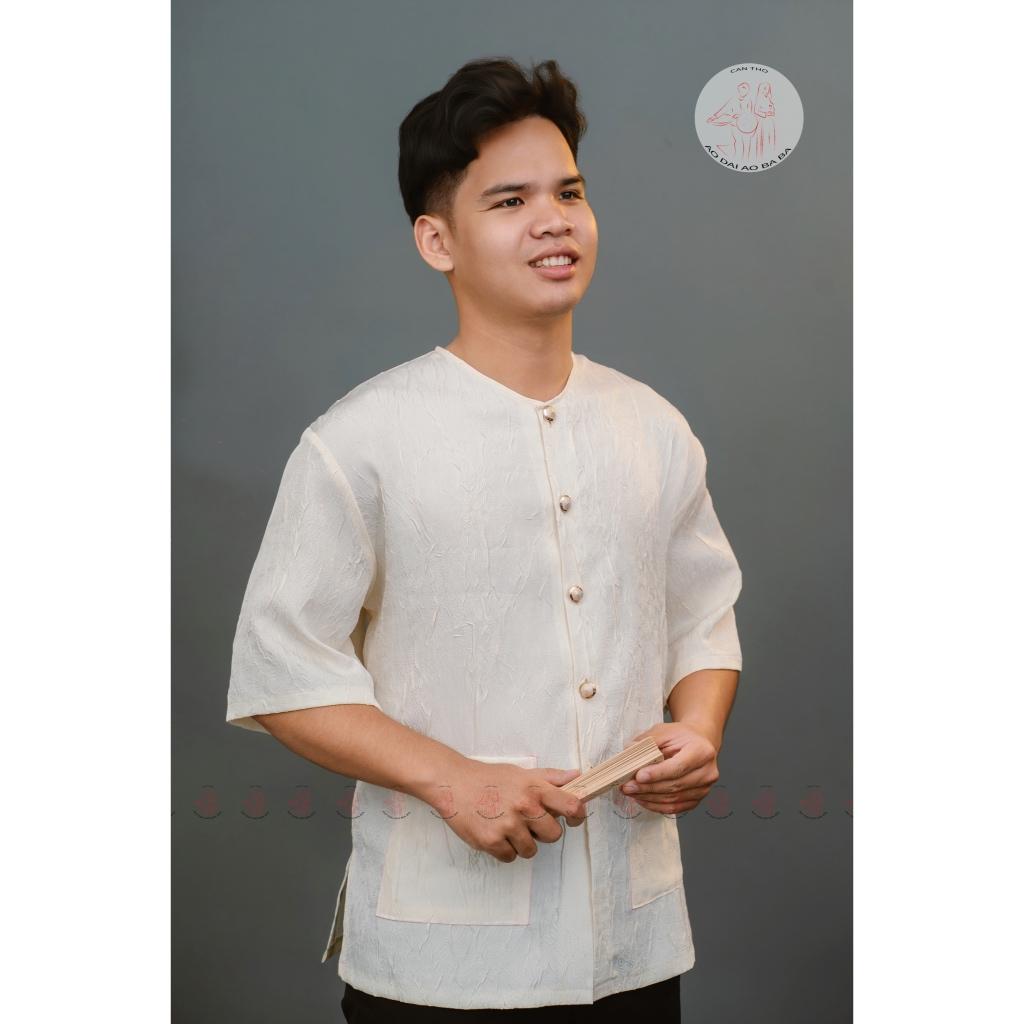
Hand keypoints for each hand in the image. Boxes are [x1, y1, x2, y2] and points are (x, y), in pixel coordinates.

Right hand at [431, 761, 586, 862]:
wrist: (453, 783)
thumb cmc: (488, 778)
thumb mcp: (521, 772)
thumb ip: (550, 778)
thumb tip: (577, 777)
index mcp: (535, 788)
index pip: (572, 806)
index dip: (577, 816)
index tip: (572, 818)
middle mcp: (524, 807)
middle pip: (554, 835)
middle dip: (544, 832)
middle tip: (528, 822)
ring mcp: (508, 826)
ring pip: (531, 850)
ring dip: (522, 843)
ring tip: (508, 826)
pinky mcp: (491, 842)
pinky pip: (510, 857)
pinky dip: (504, 850)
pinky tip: (494, 832)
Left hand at [619, 723, 719, 814]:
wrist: (699, 742)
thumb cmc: (681, 736)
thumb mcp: (664, 731)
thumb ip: (648, 741)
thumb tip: (629, 752)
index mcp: (702, 751)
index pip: (678, 767)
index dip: (657, 774)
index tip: (639, 776)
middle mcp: (707, 772)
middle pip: (675, 785)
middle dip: (648, 788)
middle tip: (627, 786)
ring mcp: (704, 788)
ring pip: (673, 799)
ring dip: (649, 798)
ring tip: (631, 793)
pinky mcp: (697, 799)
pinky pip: (675, 807)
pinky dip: (657, 805)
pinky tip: (643, 799)